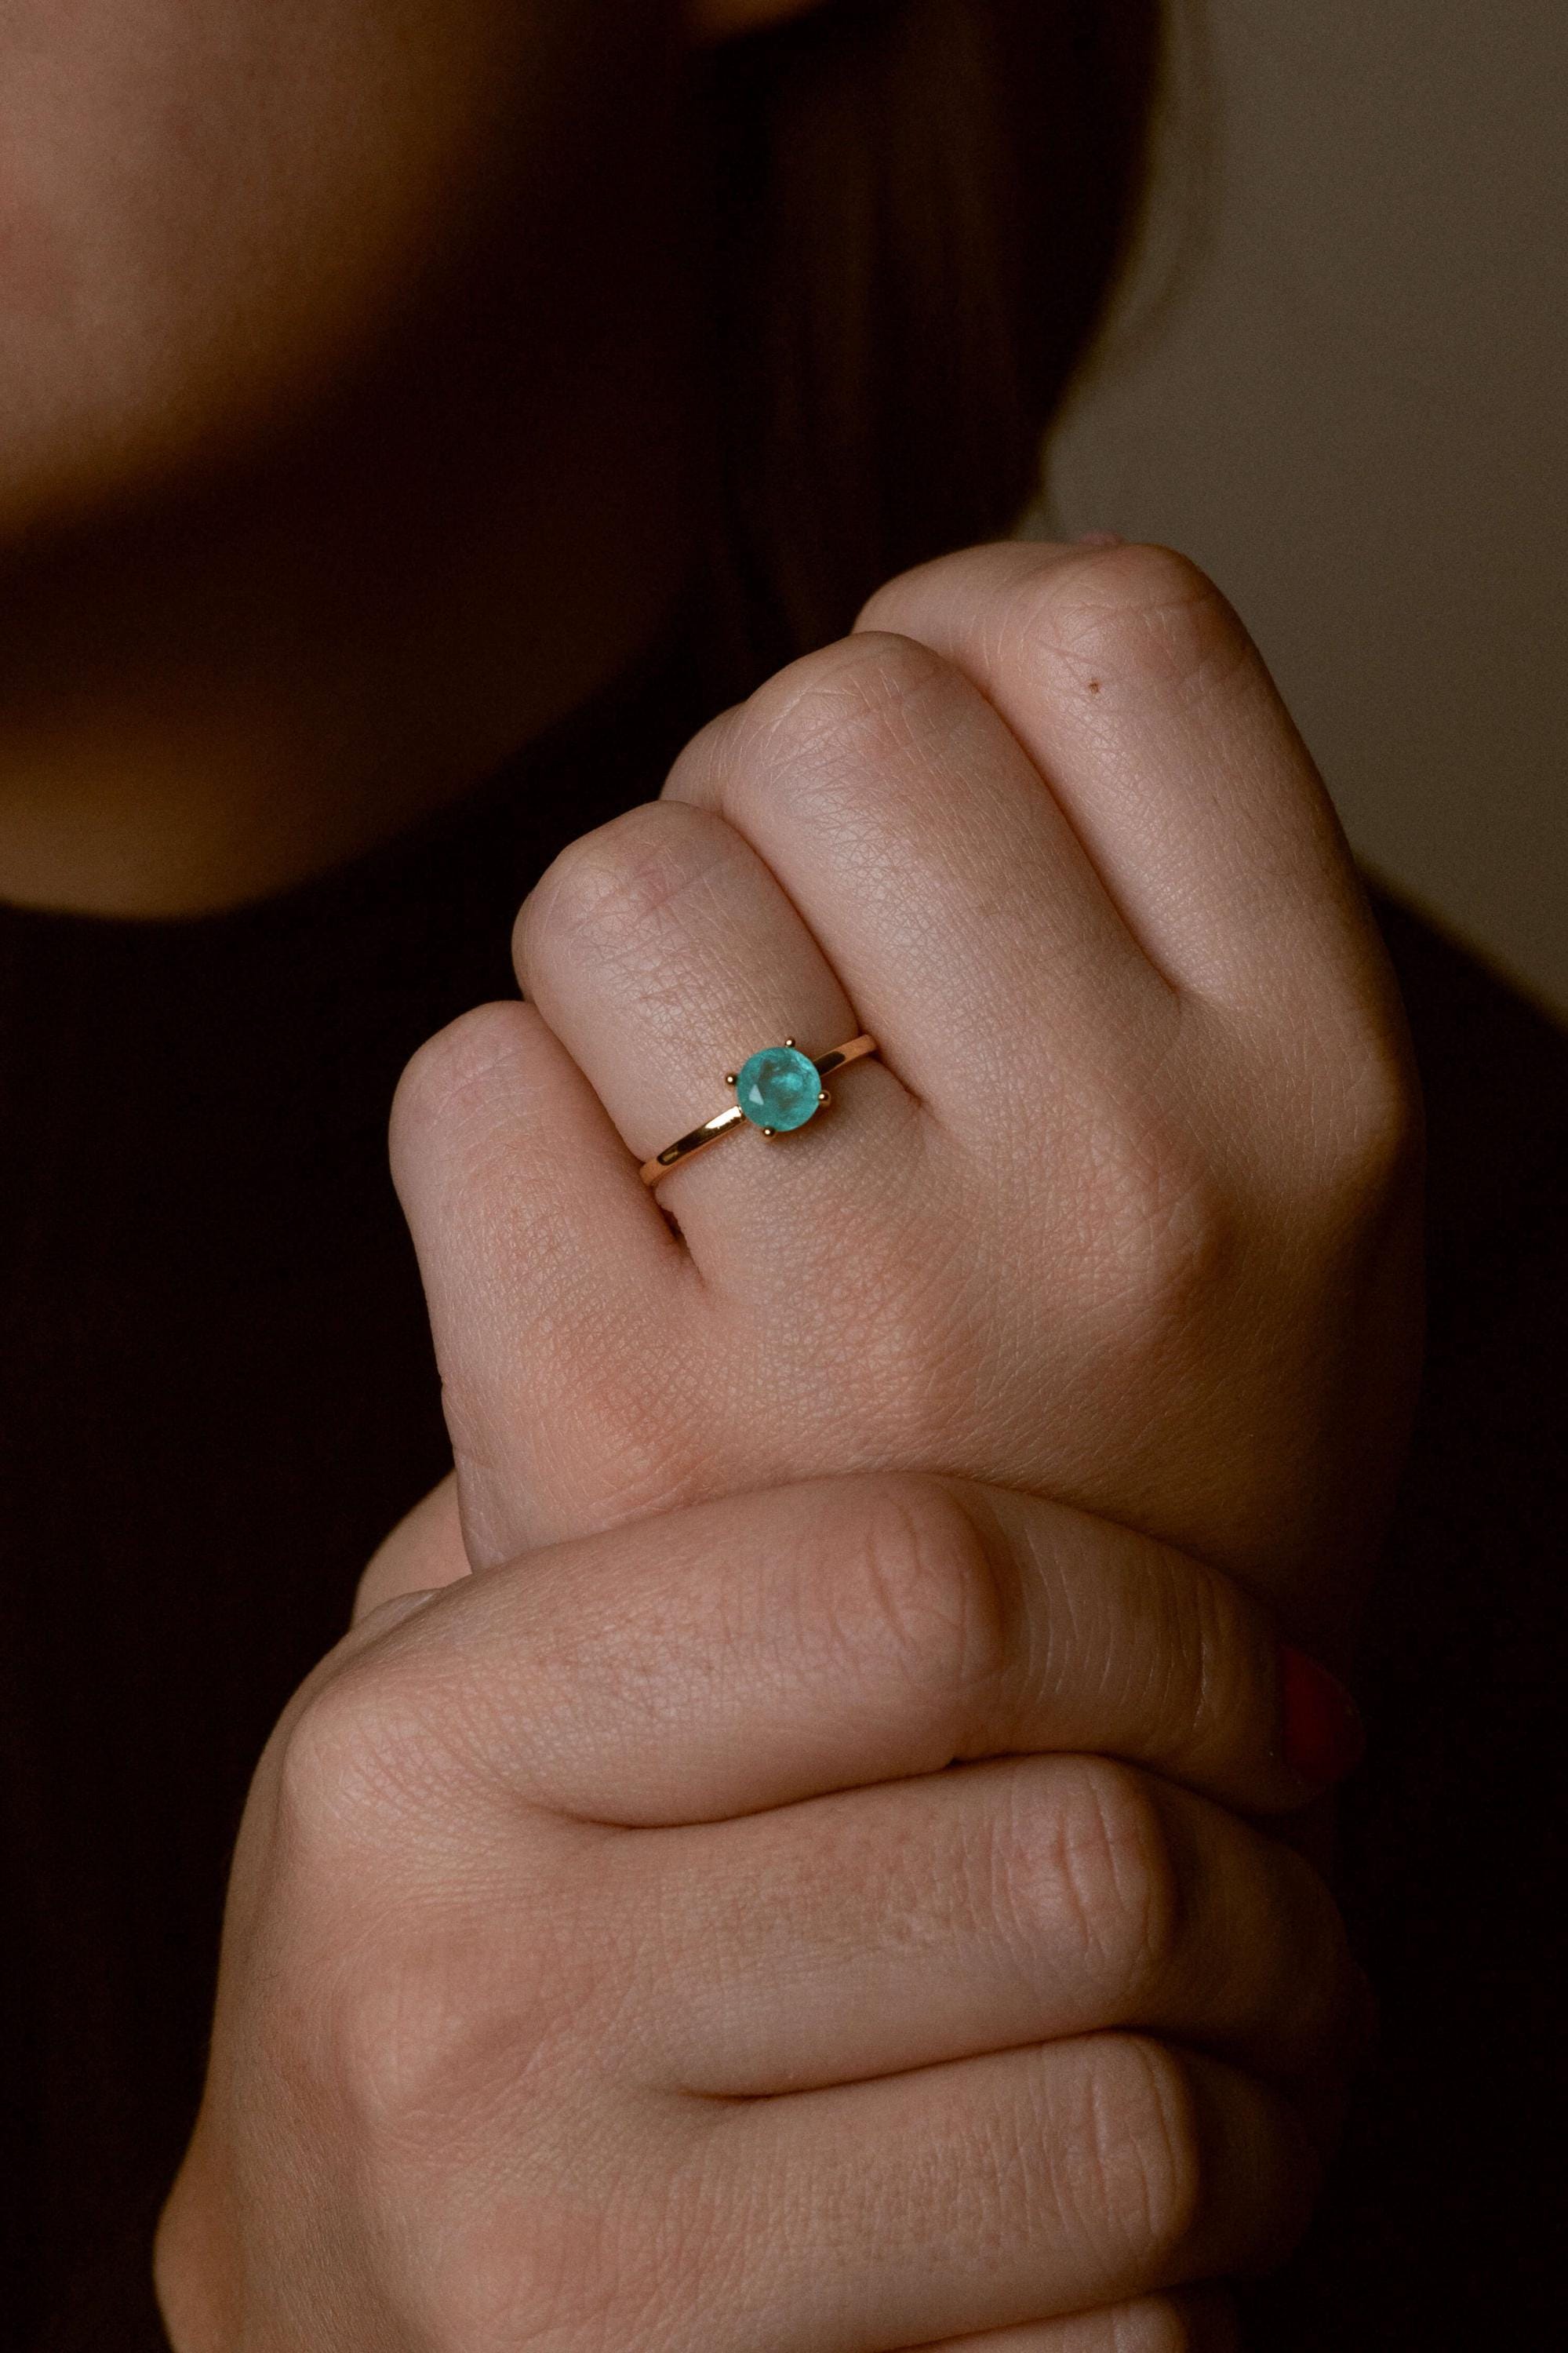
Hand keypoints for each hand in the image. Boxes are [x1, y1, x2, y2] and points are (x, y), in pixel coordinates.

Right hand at [158, 1473, 1365, 2351]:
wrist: (313, 2330)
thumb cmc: (456, 1975)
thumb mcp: (464, 1728)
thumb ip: (618, 1533)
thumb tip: (957, 1357)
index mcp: (418, 1740)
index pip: (914, 1586)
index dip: (1176, 1625)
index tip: (1286, 1696)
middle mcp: (454, 1992)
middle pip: (1071, 1866)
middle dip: (1285, 1894)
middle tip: (1309, 1902)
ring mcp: (557, 2265)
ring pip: (1130, 2126)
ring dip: (1282, 2100)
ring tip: (1272, 2073)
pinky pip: (1108, 2350)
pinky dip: (1196, 2292)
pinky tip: (1148, 2240)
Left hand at [391, 539, 1421, 1653]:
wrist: (1025, 1807)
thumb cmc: (1131, 1437)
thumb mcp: (1277, 1167)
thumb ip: (1153, 886)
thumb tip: (923, 621)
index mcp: (1324, 1085)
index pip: (1113, 633)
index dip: (970, 629)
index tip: (925, 769)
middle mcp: (1133, 1182)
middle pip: (833, 717)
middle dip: (769, 800)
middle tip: (796, 972)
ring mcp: (871, 1313)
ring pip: (619, 878)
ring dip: (622, 965)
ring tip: (705, 1135)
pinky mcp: (617, 1426)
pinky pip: (462, 1081)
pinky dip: (494, 1127)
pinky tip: (601, 1250)